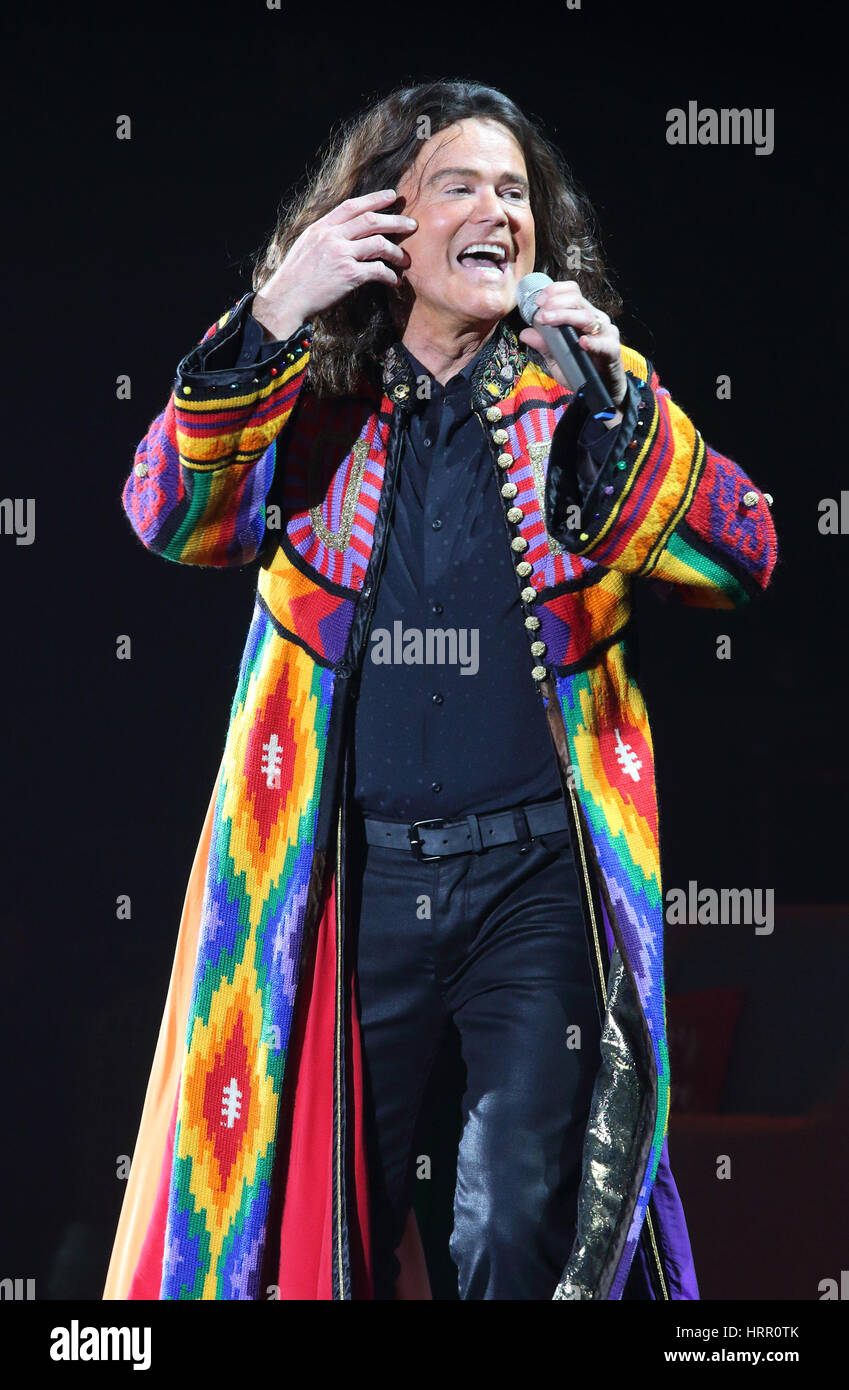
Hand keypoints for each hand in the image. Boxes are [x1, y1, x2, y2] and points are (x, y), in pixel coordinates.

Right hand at [252, 189, 417, 340]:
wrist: (286, 299)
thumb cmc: (296, 277)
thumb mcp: (307, 246)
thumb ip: (327, 235)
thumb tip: (347, 231)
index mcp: (321, 227)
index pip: (352, 206)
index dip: (375, 199)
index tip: (392, 196)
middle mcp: (332, 237)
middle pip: (371, 220)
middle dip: (396, 221)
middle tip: (412, 224)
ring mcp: (341, 254)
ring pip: (379, 243)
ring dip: (397, 251)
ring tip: (405, 260)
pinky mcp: (348, 275)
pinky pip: (378, 270)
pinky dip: (390, 275)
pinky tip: (395, 281)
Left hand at [518, 280, 627, 408]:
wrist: (602, 389)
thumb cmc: (581, 369)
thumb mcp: (557, 358)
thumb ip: (543, 345)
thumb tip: (525, 333)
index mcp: (582, 316)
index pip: (571, 292)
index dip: (554, 291)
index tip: (537, 301)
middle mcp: (595, 319)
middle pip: (576, 299)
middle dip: (554, 302)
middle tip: (539, 313)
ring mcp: (605, 333)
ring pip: (586, 316)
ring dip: (563, 316)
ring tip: (547, 321)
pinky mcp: (612, 350)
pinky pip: (603, 343)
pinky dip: (592, 342)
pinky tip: (581, 343)